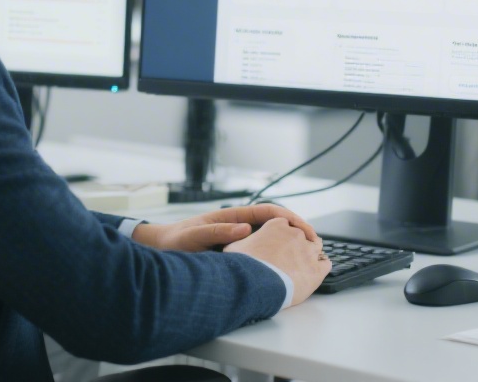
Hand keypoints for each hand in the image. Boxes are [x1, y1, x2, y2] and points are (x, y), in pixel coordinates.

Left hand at [132, 203, 318, 252]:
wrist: (161, 248)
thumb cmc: (175, 241)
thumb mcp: (194, 237)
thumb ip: (217, 232)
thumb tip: (245, 228)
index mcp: (233, 216)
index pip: (269, 211)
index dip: (290, 218)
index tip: (305, 229)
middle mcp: (238, 225)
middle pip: (276, 223)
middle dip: (297, 230)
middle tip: (316, 245)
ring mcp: (239, 237)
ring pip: (271, 237)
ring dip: (290, 243)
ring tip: (308, 256)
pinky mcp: (236, 251)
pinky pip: (262, 250)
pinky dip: (276, 255)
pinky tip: (285, 267)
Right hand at [224, 218, 330, 306]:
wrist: (256, 283)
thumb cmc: (244, 265)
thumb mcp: (234, 247)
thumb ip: (240, 240)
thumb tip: (235, 241)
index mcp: (277, 225)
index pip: (285, 223)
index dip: (282, 233)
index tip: (278, 241)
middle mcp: (296, 234)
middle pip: (302, 234)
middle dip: (297, 243)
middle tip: (289, 255)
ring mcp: (308, 251)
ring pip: (317, 246)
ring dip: (311, 252)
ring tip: (302, 263)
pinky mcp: (317, 270)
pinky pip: (326, 263)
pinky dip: (321, 266)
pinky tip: (314, 271)